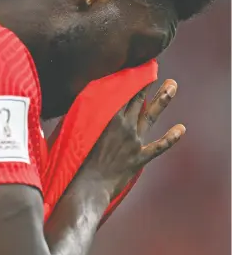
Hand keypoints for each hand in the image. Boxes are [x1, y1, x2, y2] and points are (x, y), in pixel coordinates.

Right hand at [79, 79, 185, 199]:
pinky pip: (158, 146)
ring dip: (163, 99)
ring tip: (173, 84)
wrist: (87, 187)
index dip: (130, 78)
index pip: (122, 93)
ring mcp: (133, 142)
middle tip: (155, 69)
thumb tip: (77, 105)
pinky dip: (171, 138)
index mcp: (108, 118)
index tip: (136, 66)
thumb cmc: (74, 161)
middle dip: (148, 83)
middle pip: (138, 100)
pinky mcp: (138, 158)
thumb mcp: (73, 133)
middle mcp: (124, 126)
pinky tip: (181, 128)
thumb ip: (77, 118)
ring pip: (151, 116)